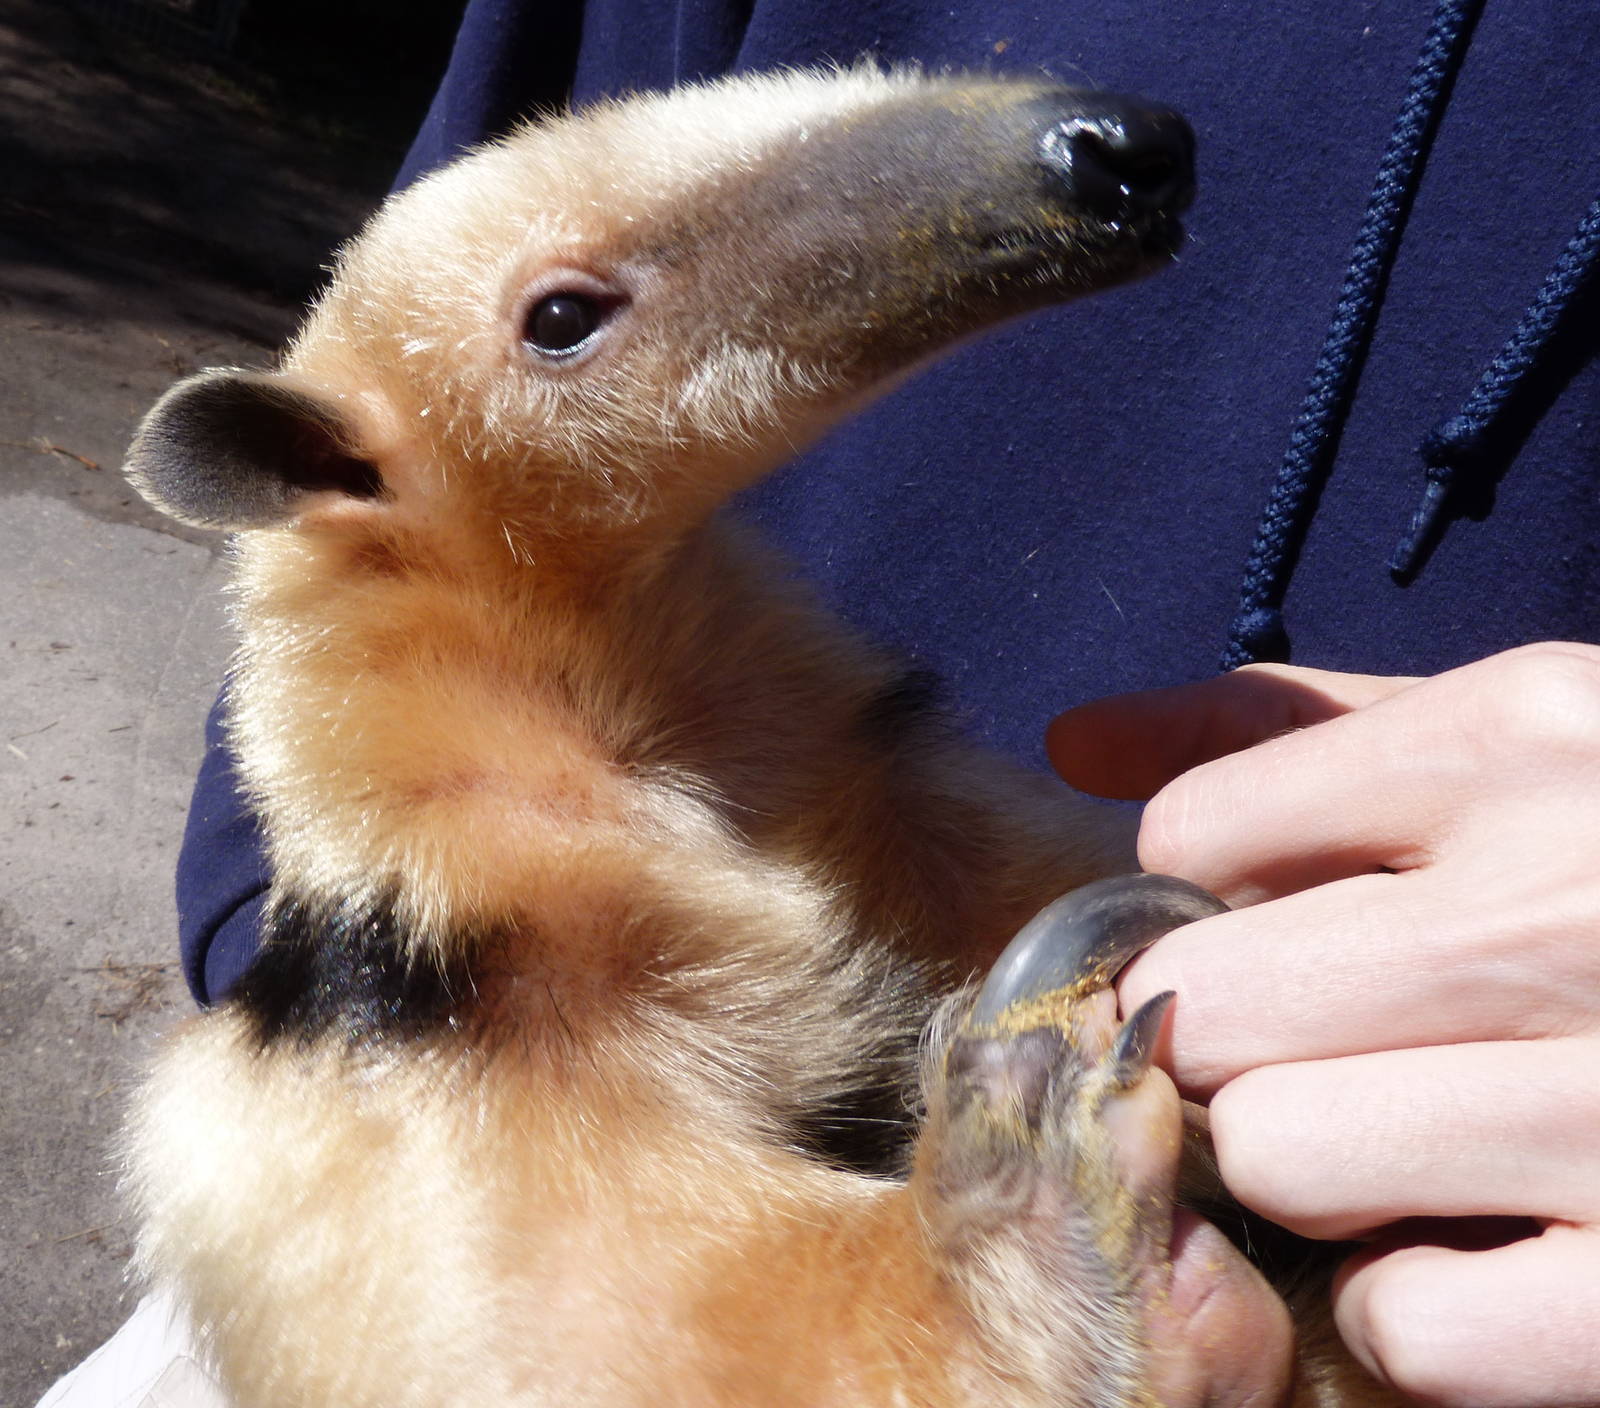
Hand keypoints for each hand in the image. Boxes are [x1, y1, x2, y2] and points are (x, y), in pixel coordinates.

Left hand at [1047, 643, 1599, 1406]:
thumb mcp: (1511, 737)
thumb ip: (1284, 731)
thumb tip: (1074, 742)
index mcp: (1524, 741)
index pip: (1189, 835)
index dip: (1204, 891)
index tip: (1277, 920)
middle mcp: (1570, 908)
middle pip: (1202, 1001)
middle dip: (1232, 1027)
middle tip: (1325, 1034)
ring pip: (1275, 1152)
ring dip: (1314, 1157)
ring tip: (1410, 1127)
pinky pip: (1406, 1319)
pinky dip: (1416, 1298)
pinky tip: (1484, 1235)